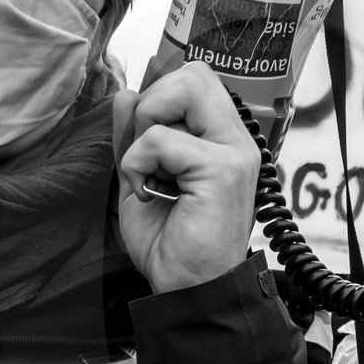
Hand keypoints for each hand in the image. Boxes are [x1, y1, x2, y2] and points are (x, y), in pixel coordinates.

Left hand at [116, 63, 260, 293]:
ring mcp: (234, 152)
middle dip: (154, 103)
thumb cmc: (170, 241)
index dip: (160, 96)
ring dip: (147, 129)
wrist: (186, 289)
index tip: (147, 141)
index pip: (195, 78)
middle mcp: (236, 139)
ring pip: (184, 89)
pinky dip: (139, 163)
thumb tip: (127, 93)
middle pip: (193, 74)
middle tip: (148, 152)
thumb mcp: (141, 176)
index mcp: (222, 138)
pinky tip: (149, 194)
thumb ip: (135, 135)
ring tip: (151, 173)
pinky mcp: (222, 170)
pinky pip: (161, 139)